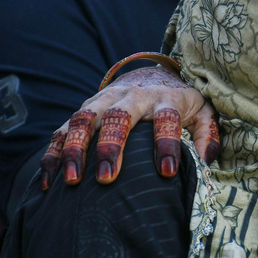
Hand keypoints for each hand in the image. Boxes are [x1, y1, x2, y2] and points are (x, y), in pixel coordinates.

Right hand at [40, 65, 218, 188]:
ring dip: (75, 150)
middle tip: (107, 177)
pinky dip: (54, 154)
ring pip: (84, 120)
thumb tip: (206, 162)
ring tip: (72, 181)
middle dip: (111, 146)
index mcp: (164, 99)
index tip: (168, 172)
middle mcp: (131, 98)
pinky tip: (50, 181)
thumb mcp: (201, 112)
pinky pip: (62, 131)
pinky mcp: (82, 112)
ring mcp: (102, 103)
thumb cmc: (178, 102)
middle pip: (119, 117)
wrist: (149, 76)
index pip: (167, 118)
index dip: (166, 144)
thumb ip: (206, 134)